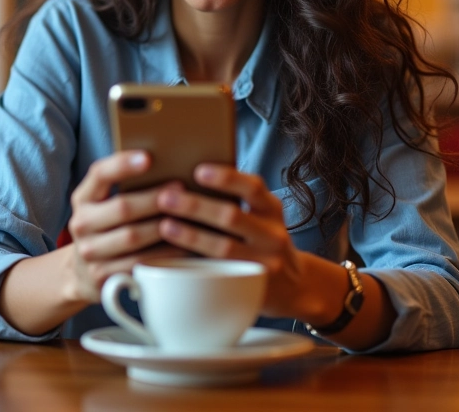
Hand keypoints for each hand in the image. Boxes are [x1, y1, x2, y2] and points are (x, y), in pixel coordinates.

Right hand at [67, 151, 183, 302]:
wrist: (83, 272)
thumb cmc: (109, 224)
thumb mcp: (105, 202)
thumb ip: (124, 184)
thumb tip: (166, 161)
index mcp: (83, 198)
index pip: (100, 174)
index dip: (123, 164)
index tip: (148, 157)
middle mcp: (81, 224)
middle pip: (123, 208)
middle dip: (155, 198)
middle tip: (181, 188)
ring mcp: (90, 253)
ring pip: (133, 237)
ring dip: (164, 226)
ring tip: (188, 215)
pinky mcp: (103, 277)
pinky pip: (140, 263)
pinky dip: (165, 252)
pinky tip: (184, 243)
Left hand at [155, 164, 307, 318]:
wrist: (294, 285)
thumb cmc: (263, 239)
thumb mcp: (261, 215)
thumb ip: (236, 199)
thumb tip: (188, 179)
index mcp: (271, 208)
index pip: (252, 187)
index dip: (226, 178)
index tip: (198, 170)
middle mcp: (273, 234)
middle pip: (232, 216)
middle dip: (196, 206)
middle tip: (165, 197)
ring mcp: (266, 263)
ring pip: (224, 248)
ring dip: (191, 235)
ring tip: (165, 225)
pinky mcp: (254, 288)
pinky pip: (220, 275)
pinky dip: (194, 264)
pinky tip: (173, 257)